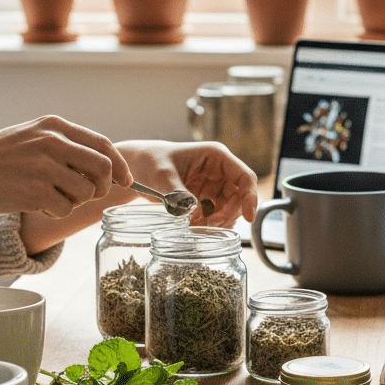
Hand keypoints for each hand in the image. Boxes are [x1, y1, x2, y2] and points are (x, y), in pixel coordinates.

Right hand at [0, 116, 131, 217]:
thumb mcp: (32, 137)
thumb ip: (66, 146)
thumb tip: (108, 167)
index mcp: (54, 125)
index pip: (103, 144)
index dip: (119, 165)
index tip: (125, 180)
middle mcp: (53, 142)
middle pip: (103, 169)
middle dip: (103, 187)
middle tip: (89, 195)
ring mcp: (44, 167)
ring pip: (86, 192)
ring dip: (75, 202)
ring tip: (50, 196)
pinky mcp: (34, 192)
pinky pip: (66, 209)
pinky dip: (56, 211)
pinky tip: (35, 203)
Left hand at [116, 140, 257, 226]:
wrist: (134, 168)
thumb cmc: (149, 161)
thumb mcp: (161, 175)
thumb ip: (176, 191)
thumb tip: (191, 210)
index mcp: (216, 157)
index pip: (244, 177)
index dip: (251, 197)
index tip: (249, 217)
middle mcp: (219, 170)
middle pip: (239, 197)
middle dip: (227, 214)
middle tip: (208, 227)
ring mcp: (212, 185)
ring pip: (228, 208)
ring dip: (217, 221)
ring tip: (196, 227)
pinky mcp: (204, 197)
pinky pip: (215, 214)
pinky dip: (207, 223)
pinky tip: (192, 226)